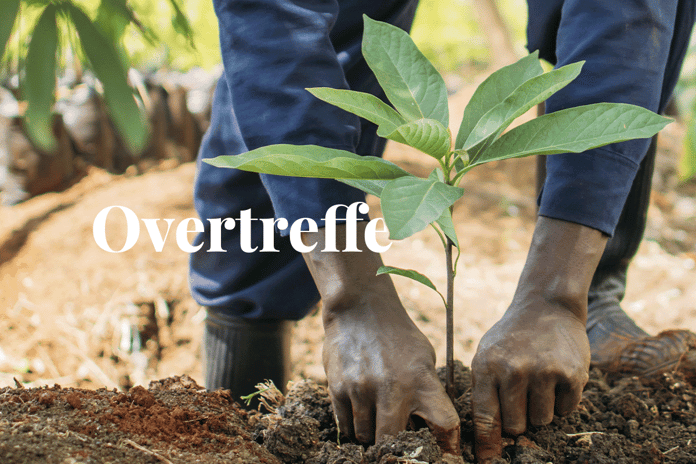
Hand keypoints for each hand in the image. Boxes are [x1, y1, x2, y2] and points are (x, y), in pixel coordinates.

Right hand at [322, 292, 459, 452]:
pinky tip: (359, 414)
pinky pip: (345, 426)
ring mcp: (362, 390)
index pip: (446, 423)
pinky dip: (352, 427)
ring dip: (371, 434)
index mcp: (422, 380)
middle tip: (395, 440)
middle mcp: (393, 388)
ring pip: (366, 436)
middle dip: (395, 444)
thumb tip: (436, 427)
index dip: (448, 443)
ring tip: (374, 422)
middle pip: (394, 441)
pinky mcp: (338, 389)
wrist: (358, 308)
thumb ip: (429, 390)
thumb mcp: (424, 356)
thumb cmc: (397, 334)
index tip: (444, 452)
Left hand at [471, 216, 606, 462]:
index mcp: (487, 366)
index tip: (488, 463)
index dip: (488, 446)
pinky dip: (562, 401)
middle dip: (518, 420)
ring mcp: (543, 372)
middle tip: (522, 397)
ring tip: (539, 381)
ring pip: (542, 421)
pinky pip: (565, 411)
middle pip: (516, 426)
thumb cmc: (512, 338)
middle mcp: (513, 370)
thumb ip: (485, 391)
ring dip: (541, 409)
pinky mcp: (571, 374)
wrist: (547, 306)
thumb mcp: (487, 355)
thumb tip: (487, 438)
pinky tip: (556, 377)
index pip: (486, 418)